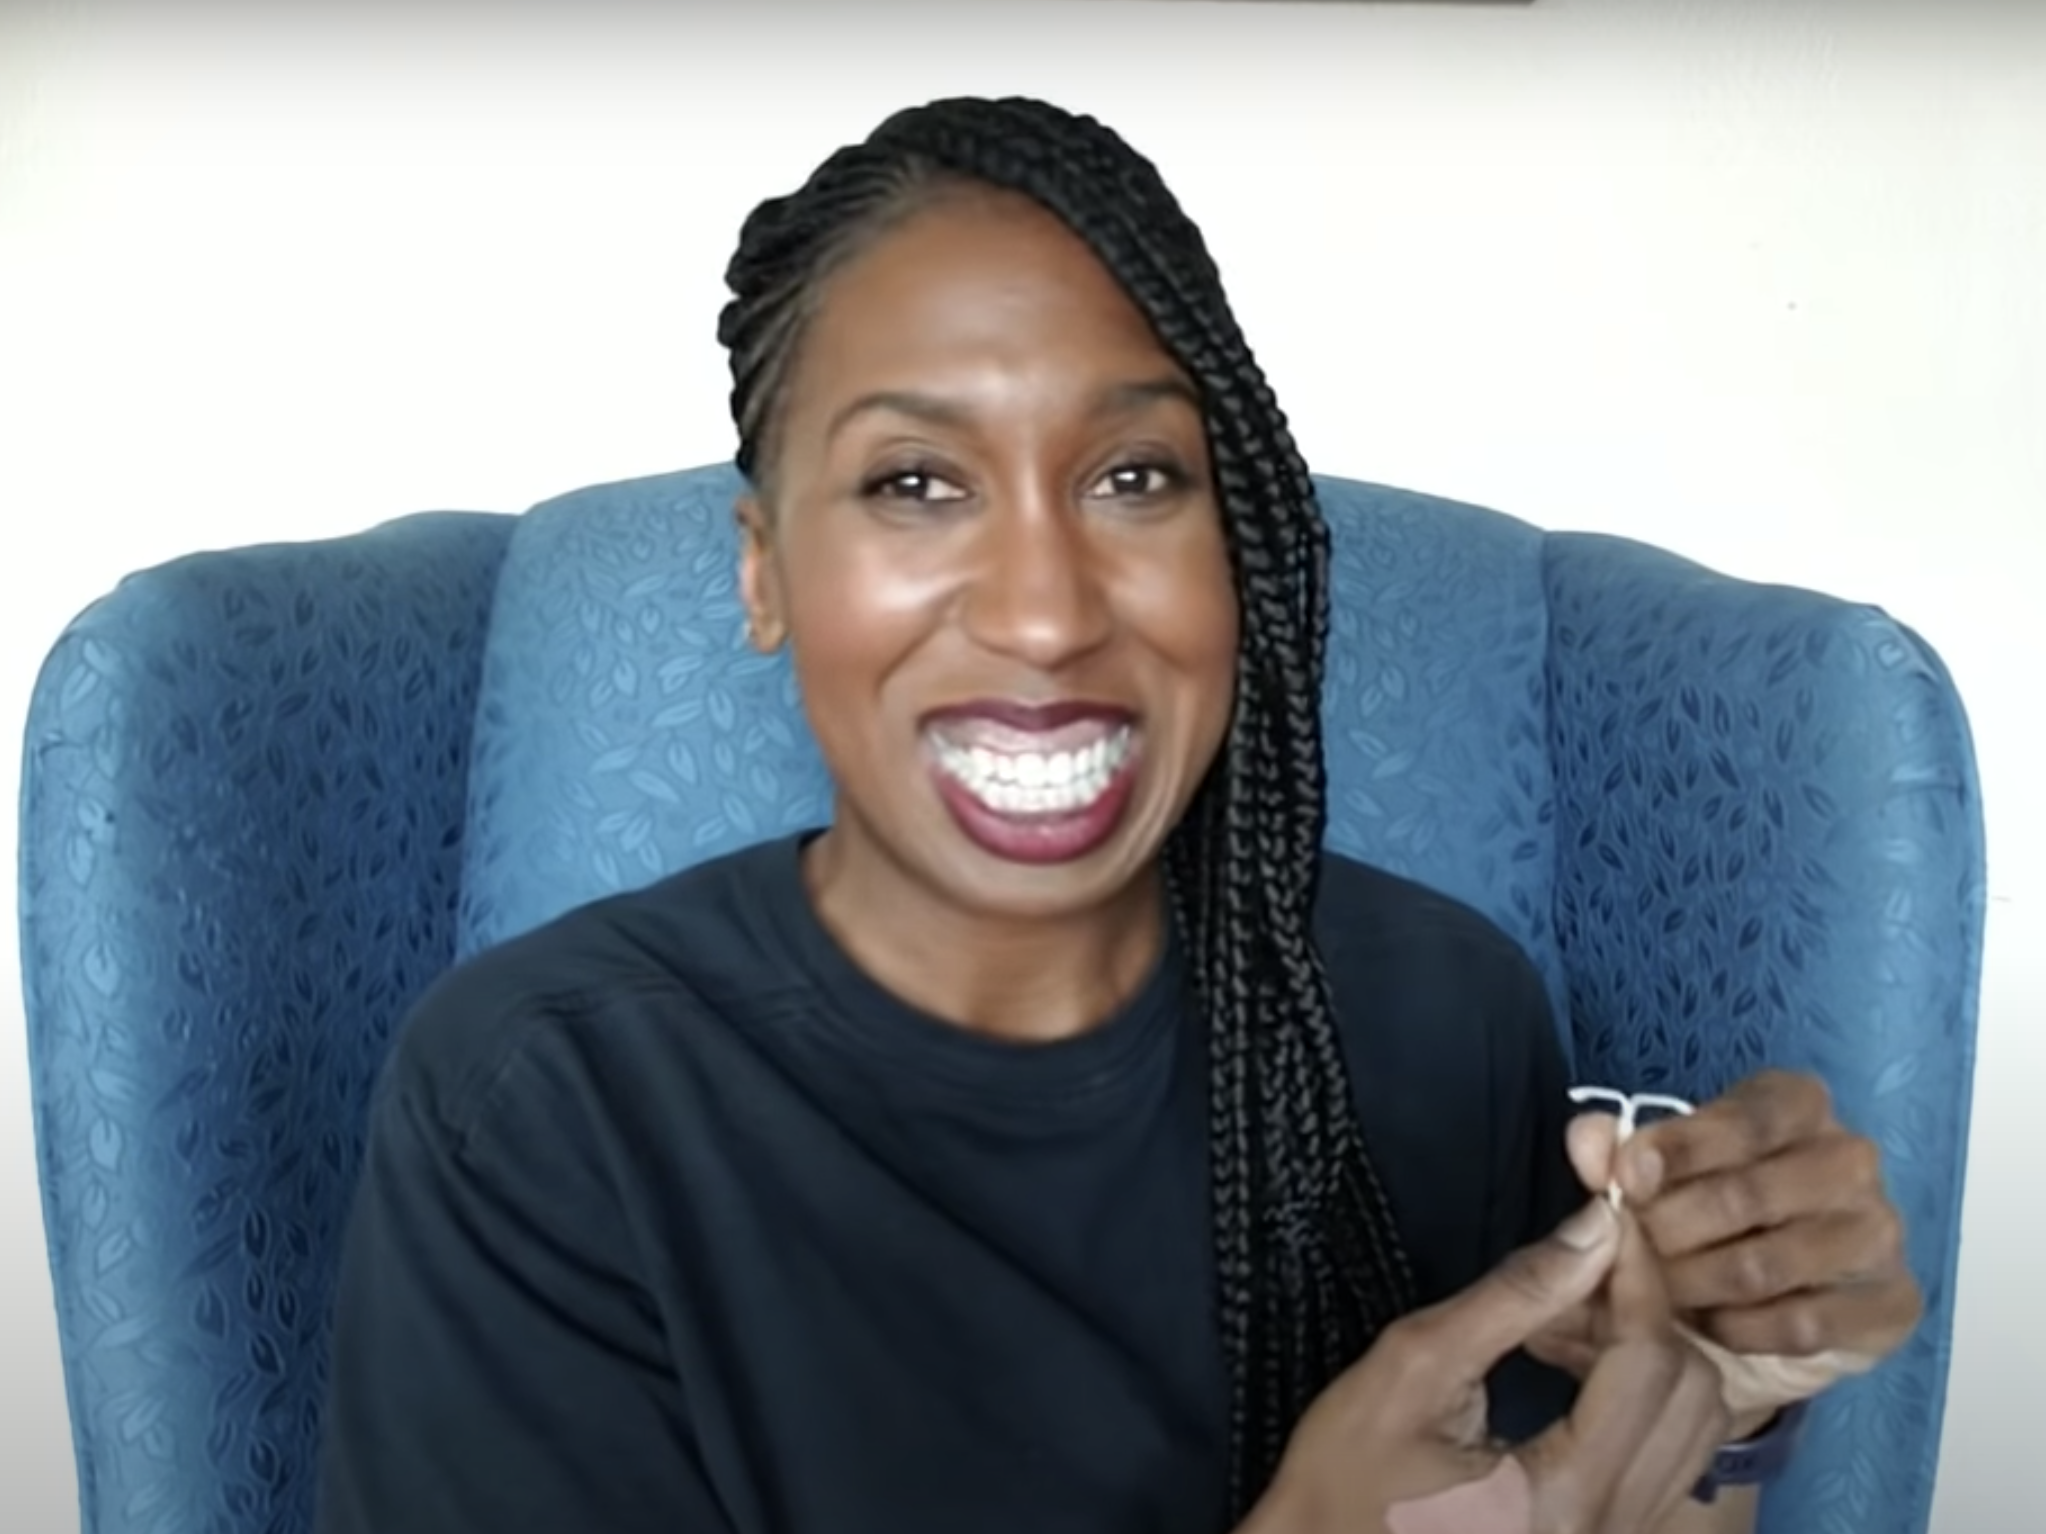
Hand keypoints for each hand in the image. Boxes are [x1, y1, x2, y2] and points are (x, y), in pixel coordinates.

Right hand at [1254, 1199, 1727, 1533]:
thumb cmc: (1345, 1476)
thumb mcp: (1412, 1368)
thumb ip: (1514, 1297)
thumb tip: (1597, 1228)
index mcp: (1566, 1495)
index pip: (1650, 1363)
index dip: (1639, 1277)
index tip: (1610, 1215)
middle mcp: (1615, 1529)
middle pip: (1695, 1395)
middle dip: (1645, 1315)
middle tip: (1574, 1275)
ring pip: (1694, 1426)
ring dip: (1647, 1354)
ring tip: (1563, 1322)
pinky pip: (1669, 1454)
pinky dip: (1640, 1395)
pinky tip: (1571, 1367)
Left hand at [1533, 1071, 1921, 1423]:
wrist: (1742, 1320)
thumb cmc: (1693, 1224)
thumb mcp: (1643, 1184)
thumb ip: (1612, 1154)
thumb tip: (1588, 1139)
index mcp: (1794, 1105)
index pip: (1744, 1119)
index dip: (1678, 1150)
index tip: (1626, 1180)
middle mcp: (1850, 1157)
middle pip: (1748, 1194)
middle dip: (1670, 1230)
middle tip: (1631, 1254)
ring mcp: (1880, 1230)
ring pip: (1768, 1263)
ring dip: (1696, 1285)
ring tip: (1661, 1294)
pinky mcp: (1892, 1302)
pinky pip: (1803, 1323)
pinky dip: (1740, 1331)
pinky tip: (1713, 1327)